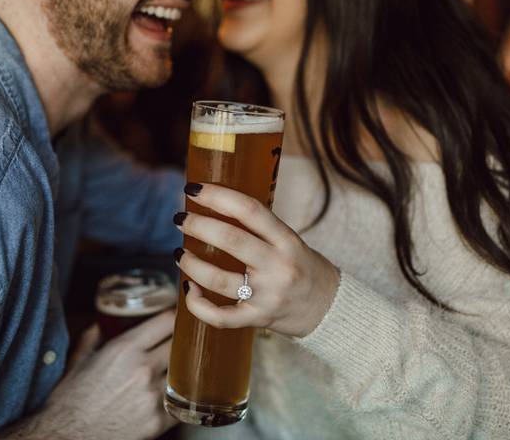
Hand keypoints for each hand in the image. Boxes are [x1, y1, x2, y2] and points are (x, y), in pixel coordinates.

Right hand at [0, 311, 175, 439]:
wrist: (68, 437)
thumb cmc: (70, 402)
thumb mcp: (78, 362)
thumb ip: (92, 339)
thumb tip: (98, 327)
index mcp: (124, 349)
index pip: (165, 321)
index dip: (173, 317)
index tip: (176, 318)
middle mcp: (142, 368)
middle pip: (179, 344)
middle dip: (179, 342)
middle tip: (177, 343)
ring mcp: (153, 395)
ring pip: (184, 372)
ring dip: (181, 369)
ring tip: (176, 369)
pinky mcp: (158, 420)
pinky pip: (181, 401)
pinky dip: (179, 396)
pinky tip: (172, 394)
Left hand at [175, 183, 340, 337]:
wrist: (329, 308)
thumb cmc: (303, 267)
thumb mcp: (290, 241)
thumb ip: (259, 228)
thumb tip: (214, 205)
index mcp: (287, 240)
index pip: (249, 210)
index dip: (218, 196)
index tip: (194, 189)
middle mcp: (278, 266)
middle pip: (230, 240)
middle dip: (197, 226)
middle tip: (180, 220)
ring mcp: (267, 295)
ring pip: (218, 279)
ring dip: (191, 263)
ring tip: (180, 253)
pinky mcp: (257, 319)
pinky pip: (220, 316)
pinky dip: (197, 304)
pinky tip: (189, 289)